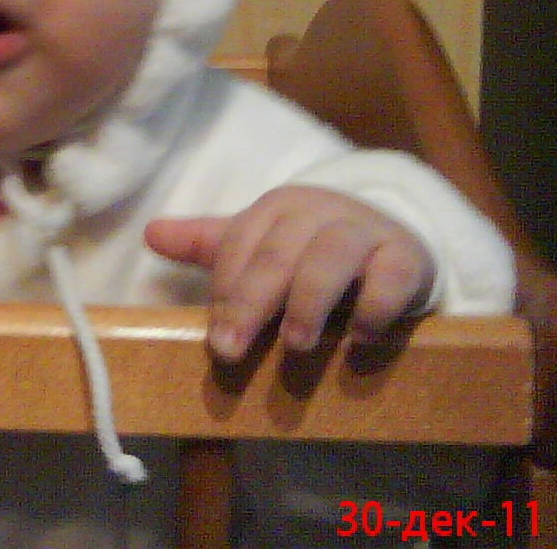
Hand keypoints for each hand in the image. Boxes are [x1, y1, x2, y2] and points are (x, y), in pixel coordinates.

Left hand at [144, 185, 434, 361]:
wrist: (394, 241)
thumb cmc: (314, 249)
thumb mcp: (263, 244)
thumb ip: (210, 244)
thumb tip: (149, 233)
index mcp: (277, 207)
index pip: (240, 244)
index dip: (225, 290)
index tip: (216, 338)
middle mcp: (319, 210)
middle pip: (277, 252)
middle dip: (250, 301)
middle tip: (232, 350)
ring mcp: (365, 229)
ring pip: (331, 256)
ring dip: (309, 300)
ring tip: (295, 344)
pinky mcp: (406, 255)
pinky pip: (392, 274)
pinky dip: (375, 305)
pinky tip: (359, 338)